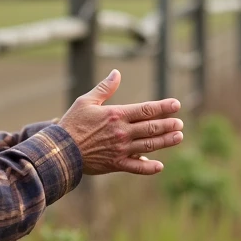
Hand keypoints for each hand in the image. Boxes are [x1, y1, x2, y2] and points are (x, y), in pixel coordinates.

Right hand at [58, 69, 183, 175]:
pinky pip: (136, 167)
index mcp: (116, 115)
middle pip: (151, 128)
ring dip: (165, 141)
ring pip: (149, 145)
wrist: (60, 150)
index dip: (163, 107)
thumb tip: (116, 73)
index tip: (177, 105)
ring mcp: (120, 149)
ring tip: (178, 137)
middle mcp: (122, 132)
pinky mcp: (115, 164)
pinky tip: (159, 166)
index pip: (146, 110)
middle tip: (180, 123)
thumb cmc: (72, 124)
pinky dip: (148, 167)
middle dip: (168, 125)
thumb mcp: (86, 101)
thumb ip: (105, 88)